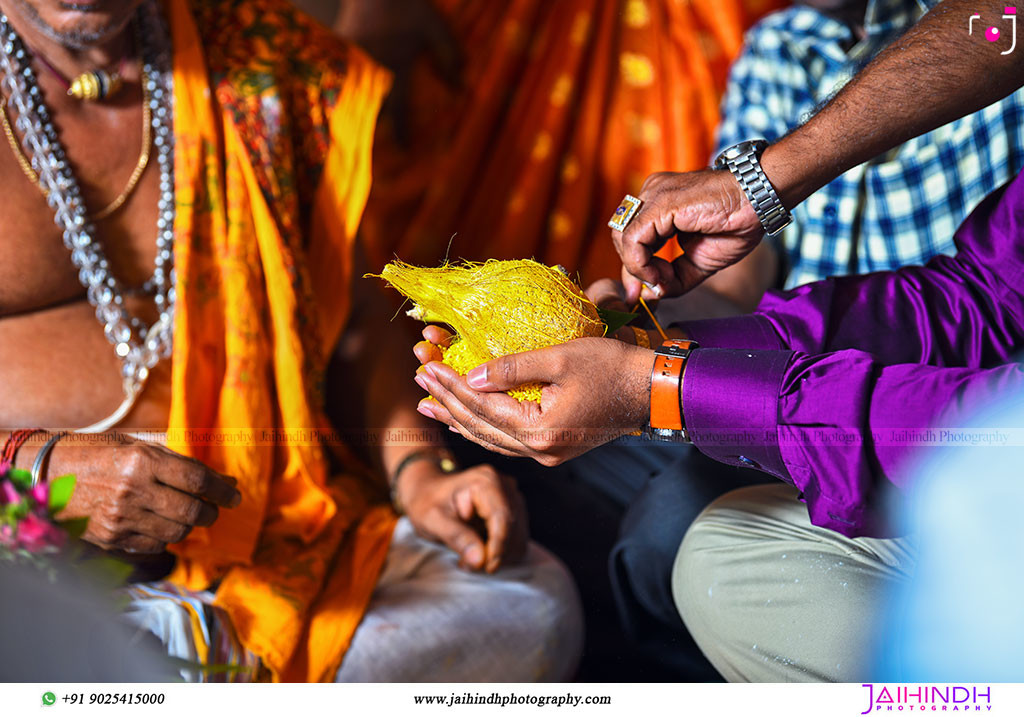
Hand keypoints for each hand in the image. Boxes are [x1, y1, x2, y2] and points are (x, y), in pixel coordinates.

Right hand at [46, 436, 240, 553]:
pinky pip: (156, 544)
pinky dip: (167, 536)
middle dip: (211, 511)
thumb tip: (226, 480)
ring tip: (186, 513)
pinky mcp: (112, 538)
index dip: (223, 489)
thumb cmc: (99, 453)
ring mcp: (122, 518)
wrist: (48, 474)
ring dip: (190, 524)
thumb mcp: (138, 447)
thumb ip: (181, 464)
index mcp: (142, 461)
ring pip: (177, 531)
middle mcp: (133, 490)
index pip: (198, 480)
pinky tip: (162, 523)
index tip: (235, 494)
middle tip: (214, 507)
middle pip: (193, 511)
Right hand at [335, 0, 460, 145]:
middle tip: (374, 150)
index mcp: (397, 65)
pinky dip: (342, 89)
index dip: (403, 132)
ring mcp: (353, 57)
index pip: (400, 109)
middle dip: (372, 130)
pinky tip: (341, 99)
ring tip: (355, 131)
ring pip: (350, 94)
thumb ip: (449, 55)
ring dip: (355, 112)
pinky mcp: (340, 47)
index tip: (405, 151)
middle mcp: (372, 66)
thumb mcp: (436, 27)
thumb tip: (462, 87)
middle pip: (369, 108)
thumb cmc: (409, 4)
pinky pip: (340, 75)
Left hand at [398, 462, 527, 572]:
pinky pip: (516, 541)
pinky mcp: (514, 512)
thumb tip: (480, 561)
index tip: (487, 567)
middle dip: (494, 554)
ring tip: (467, 558)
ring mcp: (512, 499)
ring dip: (496, 557)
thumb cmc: (427, 502)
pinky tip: (477, 552)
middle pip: (513, 530)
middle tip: (465, 564)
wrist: (427, 492)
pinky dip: (499, 554)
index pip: (502, 518)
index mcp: (486, 482)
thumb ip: (456, 537)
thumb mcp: (432, 520)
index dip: (499, 546)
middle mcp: (505, 486)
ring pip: (518, 539)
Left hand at [413, 337, 652, 465]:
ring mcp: (548, 455)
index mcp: (540, 431)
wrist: (653, 392)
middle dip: (446, 402)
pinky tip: (466, 420)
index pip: (481, 408)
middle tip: (418, 378)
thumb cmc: (613, 367)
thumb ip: (513, 368)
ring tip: (428, 405)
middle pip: (479, 428)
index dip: (450, 385)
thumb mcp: (561, 357)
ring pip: (490, 440)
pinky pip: (507, 442)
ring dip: (457, 420)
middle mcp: (540, 452)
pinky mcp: (554, 449)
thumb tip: (471, 375)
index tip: (426, 365)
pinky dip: (482, 429)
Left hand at [611, 169, 763, 303]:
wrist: (761, 199)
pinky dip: (641, 264)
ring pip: (623, 238)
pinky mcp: (660, 203)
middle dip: (634, 270)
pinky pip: (634, 239)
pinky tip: (660, 275)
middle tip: (656, 288)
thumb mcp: (698, 262)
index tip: (648, 292)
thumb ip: (672, 278)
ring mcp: (653, 195)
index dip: (635, 269)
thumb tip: (649, 295)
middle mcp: (650, 194)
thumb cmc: (736, 223)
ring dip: (638, 268)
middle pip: (622, 239)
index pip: (631, 239)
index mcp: (658, 203)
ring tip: (663, 280)